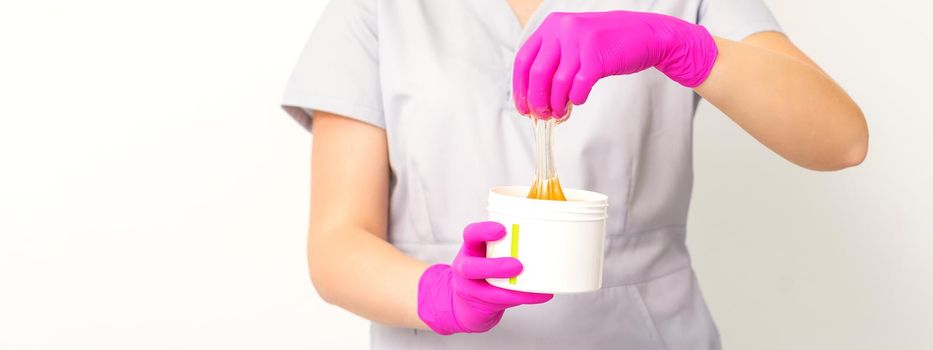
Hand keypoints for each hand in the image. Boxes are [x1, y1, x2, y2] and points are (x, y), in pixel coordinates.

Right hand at [417, 221, 552, 333]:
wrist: (469, 303)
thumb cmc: (484, 271)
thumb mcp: (490, 252)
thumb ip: (510, 244)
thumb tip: (549, 234)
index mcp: (471, 248)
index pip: (471, 235)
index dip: (484, 231)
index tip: (502, 229)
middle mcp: (466, 267)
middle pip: (471, 267)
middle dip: (494, 267)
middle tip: (517, 265)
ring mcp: (471, 289)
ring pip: (486, 290)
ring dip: (510, 287)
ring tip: (530, 284)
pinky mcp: (482, 305)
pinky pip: (502, 303)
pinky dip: (524, 297)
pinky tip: (541, 294)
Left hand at [512, 11, 717, 117]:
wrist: (646, 34)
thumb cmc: (607, 43)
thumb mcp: (574, 41)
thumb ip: (554, 59)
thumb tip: (533, 95)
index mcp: (552, 25)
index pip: (523, 60)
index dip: (520, 88)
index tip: (523, 108)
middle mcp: (563, 29)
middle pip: (537, 74)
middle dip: (537, 101)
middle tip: (541, 116)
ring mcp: (580, 41)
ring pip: (557, 84)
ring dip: (556, 104)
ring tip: (560, 113)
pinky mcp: (597, 56)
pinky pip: (579, 87)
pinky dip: (576, 99)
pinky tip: (578, 101)